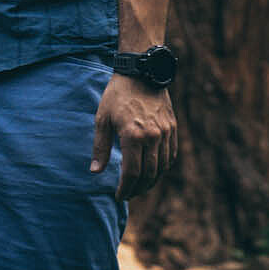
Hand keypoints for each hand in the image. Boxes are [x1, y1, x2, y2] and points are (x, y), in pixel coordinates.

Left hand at [92, 73, 177, 199]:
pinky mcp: (172, 130)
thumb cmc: (116, 96)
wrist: (141, 74)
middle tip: (128, 195)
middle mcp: (152, 137)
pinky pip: (170, 156)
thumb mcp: (102, 119)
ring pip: (161, 168)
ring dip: (151, 181)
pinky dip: (162, 168)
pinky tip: (152, 171)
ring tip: (139, 186)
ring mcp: (165, 134)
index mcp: (133, 136)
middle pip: (149, 175)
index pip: (132, 173)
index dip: (126, 188)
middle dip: (138, 189)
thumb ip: (100, 147)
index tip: (119, 196)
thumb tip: (95, 172)